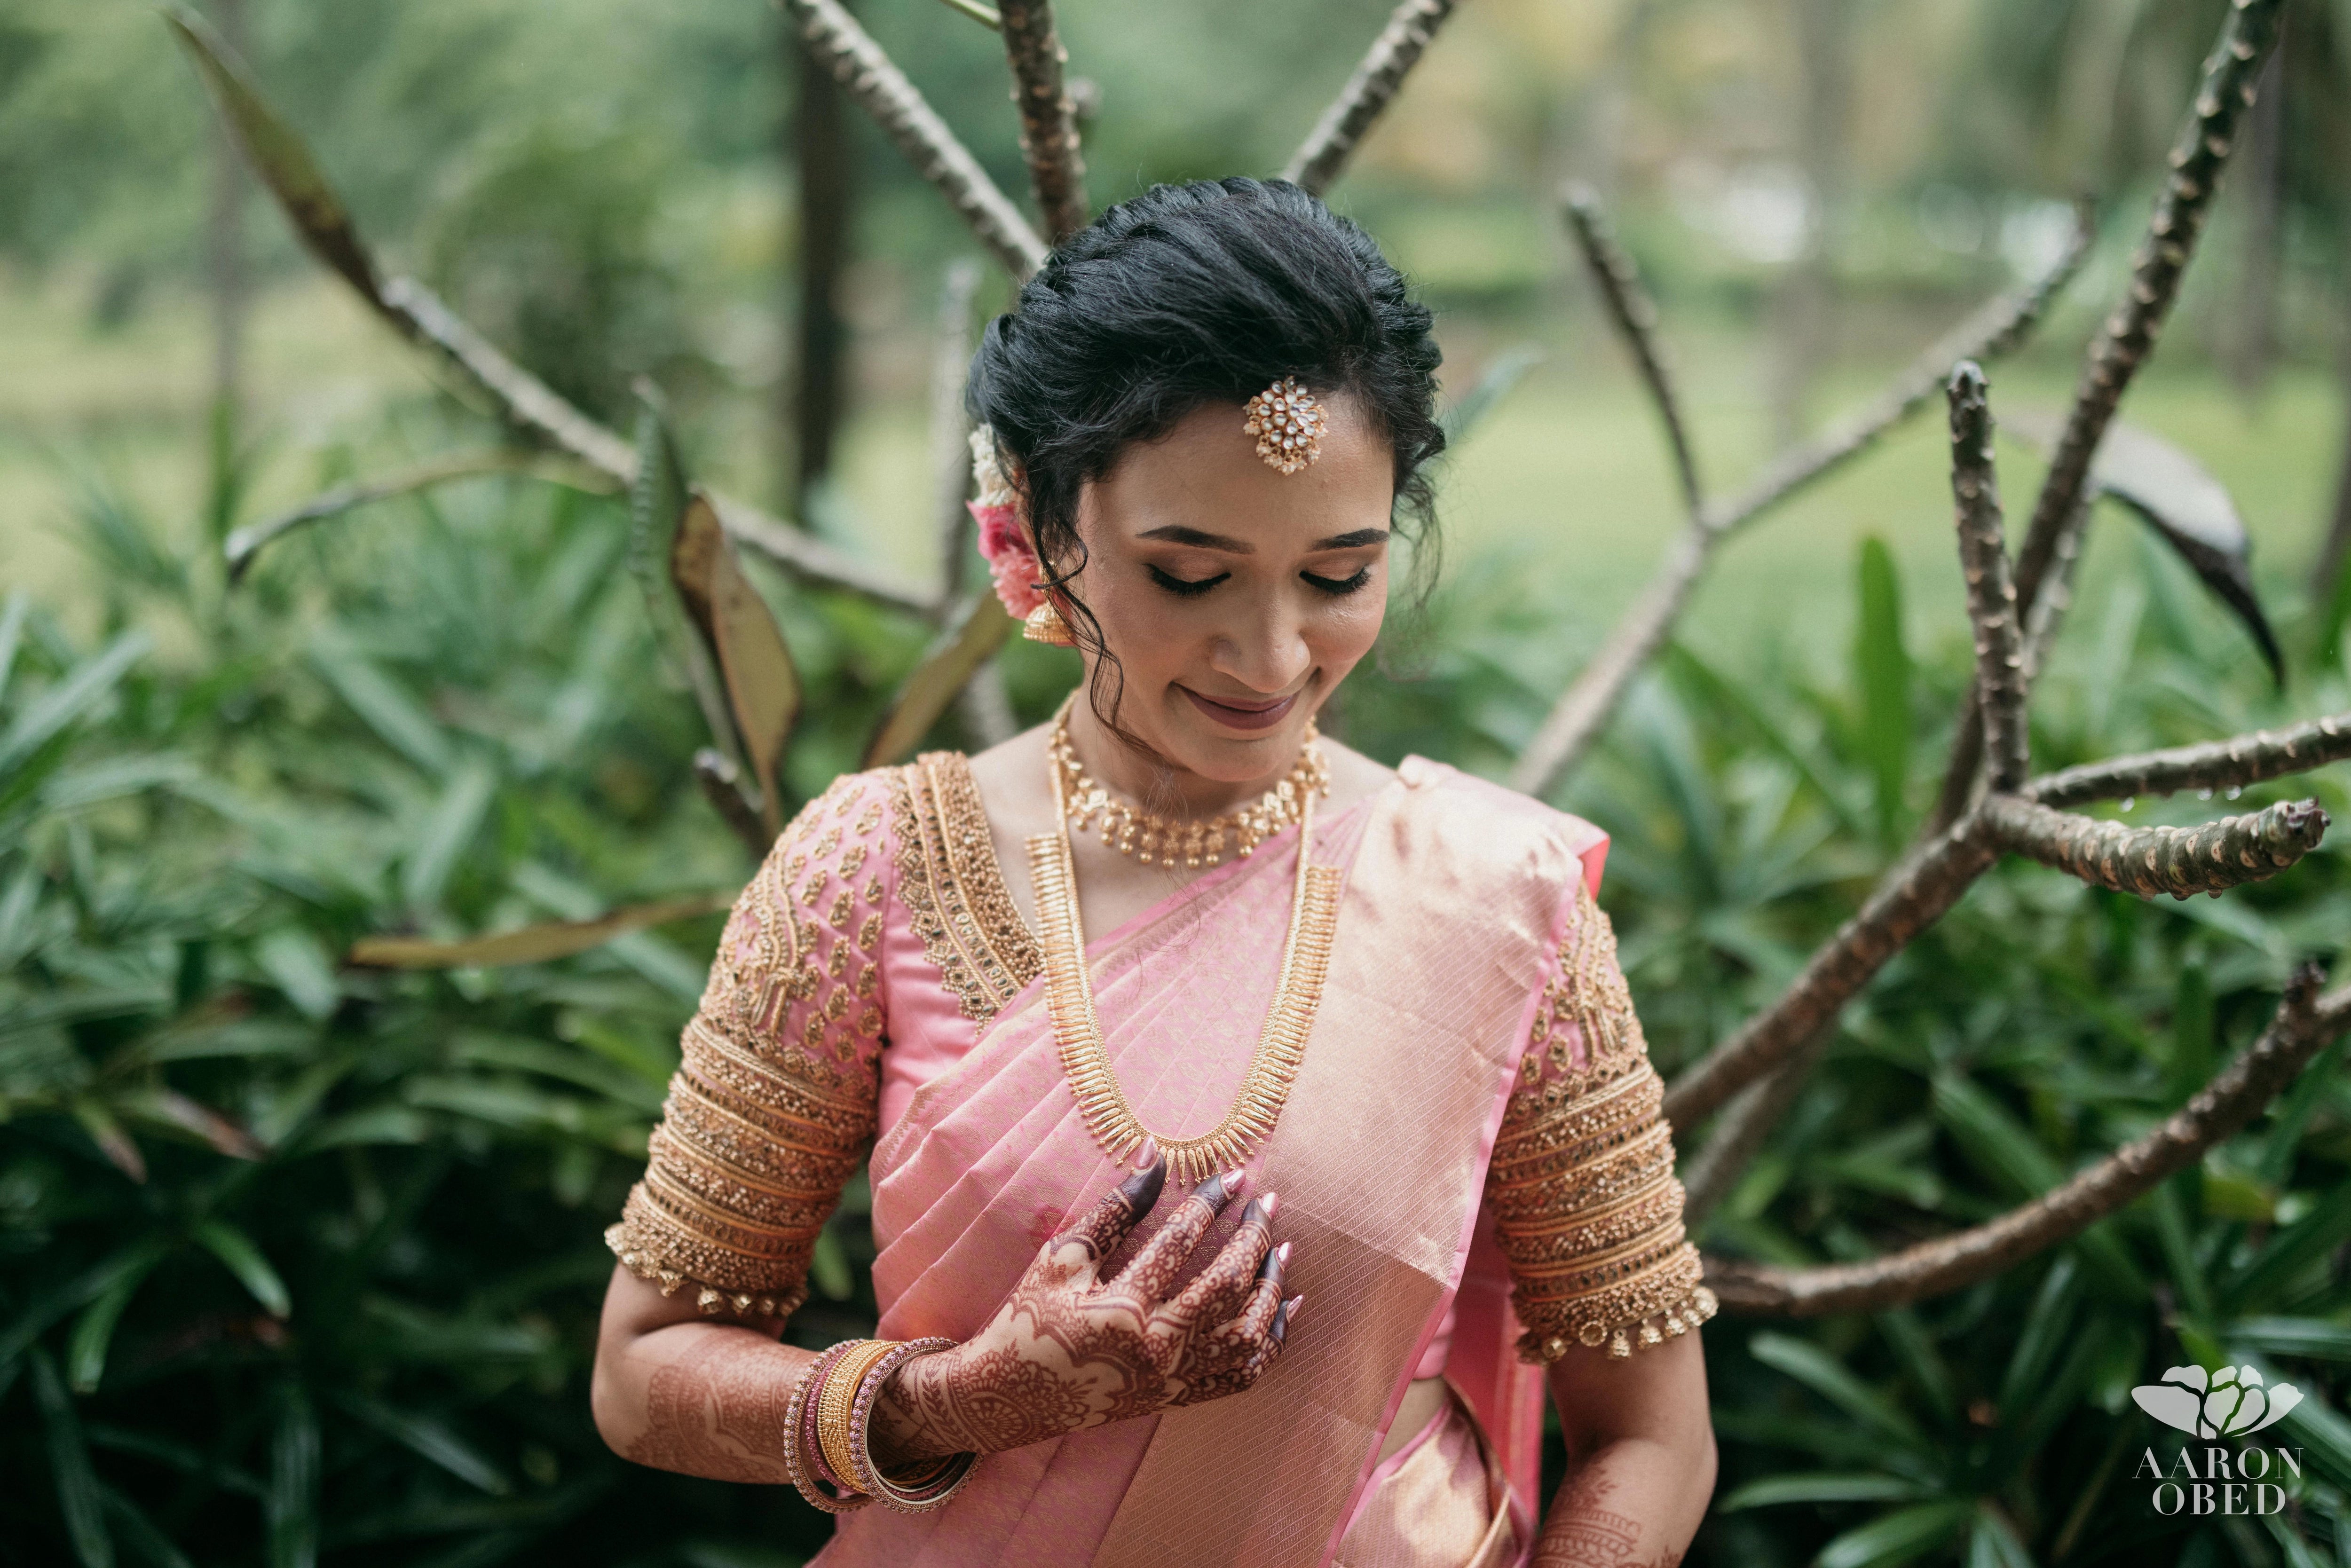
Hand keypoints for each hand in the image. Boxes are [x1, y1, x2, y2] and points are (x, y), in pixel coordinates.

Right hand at [871, 1142, 1298, 1463]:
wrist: (1012, 1398)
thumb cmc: (1030, 1318)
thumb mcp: (1063, 1257)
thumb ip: (1114, 1208)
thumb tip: (1154, 1150)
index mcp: (1121, 1311)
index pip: (1181, 1243)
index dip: (1210, 1202)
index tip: (1233, 1175)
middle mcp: (1155, 1350)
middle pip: (1228, 1286)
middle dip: (1252, 1236)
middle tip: (1266, 1202)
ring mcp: (1171, 1380)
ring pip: (1248, 1334)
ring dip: (1271, 1287)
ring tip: (1280, 1248)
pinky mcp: (1177, 1398)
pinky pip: (1242, 1375)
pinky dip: (1272, 1341)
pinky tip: (1287, 1307)